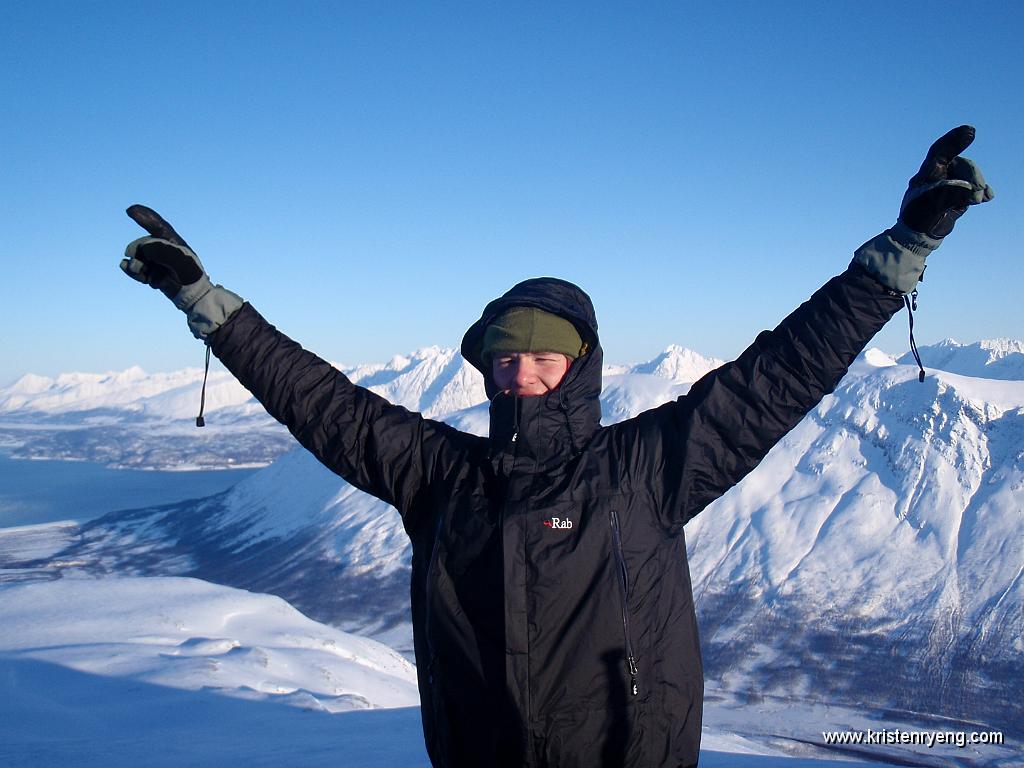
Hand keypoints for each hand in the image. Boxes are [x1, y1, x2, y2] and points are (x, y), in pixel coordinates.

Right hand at [119, 205, 242, 339]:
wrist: (193, 297)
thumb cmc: (189, 276)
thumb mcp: (176, 258)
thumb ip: (158, 248)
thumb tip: (143, 248)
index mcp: (174, 242)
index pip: (157, 226)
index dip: (144, 216)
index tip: (130, 210)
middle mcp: (166, 250)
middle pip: (143, 244)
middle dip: (136, 249)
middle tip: (134, 258)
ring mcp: (160, 263)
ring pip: (139, 258)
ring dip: (137, 265)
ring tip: (143, 274)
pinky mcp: (155, 275)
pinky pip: (138, 270)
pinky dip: (134, 273)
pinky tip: (128, 270)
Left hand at [899, 125, 993, 238]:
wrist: (919, 235)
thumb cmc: (918, 217)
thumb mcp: (931, 203)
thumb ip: (950, 193)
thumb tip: (970, 190)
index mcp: (926, 174)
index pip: (940, 151)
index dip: (954, 140)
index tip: (970, 131)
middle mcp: (939, 176)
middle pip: (962, 164)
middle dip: (972, 175)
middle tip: (976, 191)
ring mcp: (950, 184)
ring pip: (970, 176)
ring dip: (978, 185)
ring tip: (977, 199)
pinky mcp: (959, 195)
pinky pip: (975, 188)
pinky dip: (982, 191)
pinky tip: (987, 196)